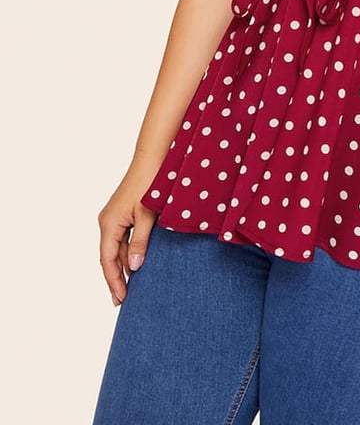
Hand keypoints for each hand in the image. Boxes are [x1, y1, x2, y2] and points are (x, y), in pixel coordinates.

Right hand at [98, 168, 158, 306]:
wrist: (152, 159)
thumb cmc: (150, 185)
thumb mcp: (147, 217)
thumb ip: (141, 243)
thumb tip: (134, 268)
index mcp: (109, 224)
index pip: (108, 260)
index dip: (114, 281)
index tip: (121, 299)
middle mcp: (107, 221)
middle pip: (110, 256)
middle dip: (117, 277)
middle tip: (124, 300)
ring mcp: (115, 216)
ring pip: (118, 247)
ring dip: (124, 265)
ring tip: (133, 285)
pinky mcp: (123, 212)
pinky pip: (124, 238)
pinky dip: (129, 251)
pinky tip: (138, 261)